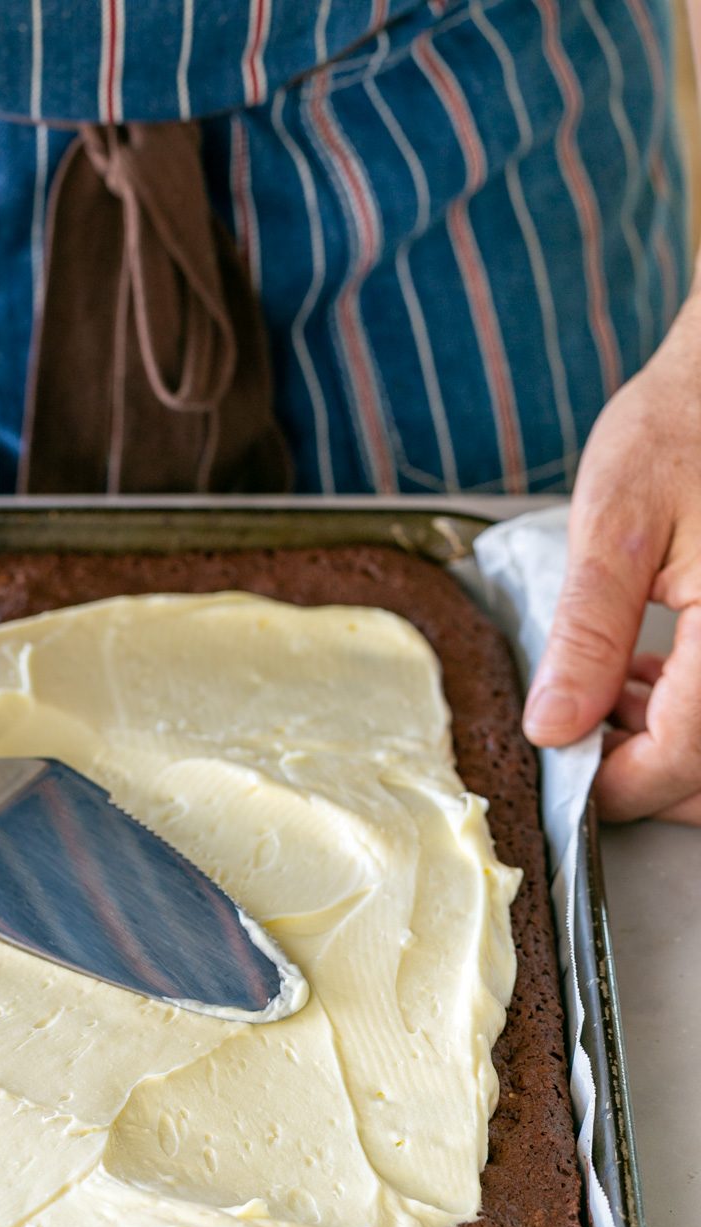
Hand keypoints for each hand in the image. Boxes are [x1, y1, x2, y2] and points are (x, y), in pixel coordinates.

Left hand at [523, 287, 700, 822]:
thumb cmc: (686, 425)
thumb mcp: (616, 530)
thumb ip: (587, 639)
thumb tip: (552, 729)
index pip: (681, 760)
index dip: (614, 788)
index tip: (559, 775)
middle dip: (646, 777)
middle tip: (577, 744)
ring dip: (668, 746)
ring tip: (603, 697)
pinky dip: (693, 713)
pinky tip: (644, 679)